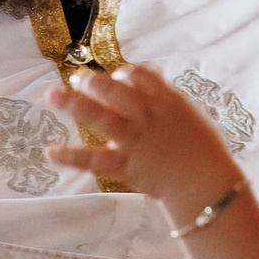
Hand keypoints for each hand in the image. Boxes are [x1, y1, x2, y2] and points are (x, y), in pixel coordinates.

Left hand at [46, 65, 242, 225]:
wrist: (208, 185)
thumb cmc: (205, 153)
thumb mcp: (192, 117)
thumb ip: (168, 99)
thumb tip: (149, 81)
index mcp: (168, 102)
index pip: (141, 76)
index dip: (124, 73)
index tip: (115, 76)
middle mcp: (148, 117)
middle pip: (115, 91)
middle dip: (92, 82)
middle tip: (76, 78)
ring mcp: (135, 141)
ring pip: (100, 117)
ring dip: (73, 105)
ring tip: (52, 95)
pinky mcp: (127, 166)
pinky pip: (94, 160)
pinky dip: (71, 157)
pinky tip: (50, 151)